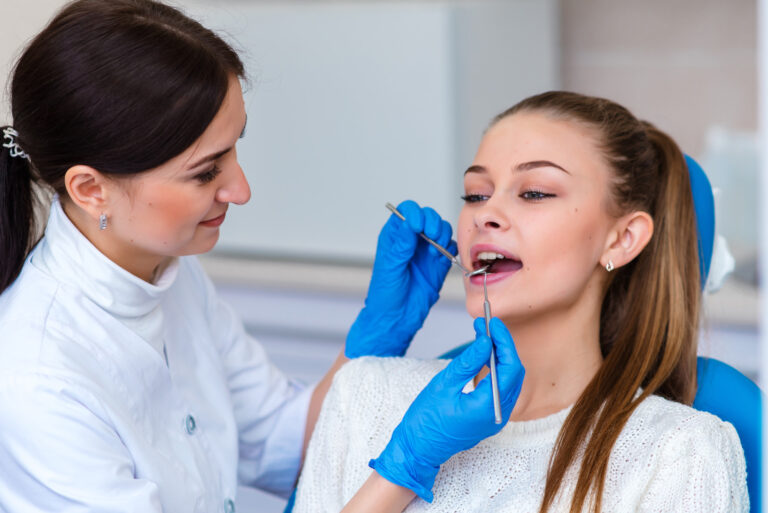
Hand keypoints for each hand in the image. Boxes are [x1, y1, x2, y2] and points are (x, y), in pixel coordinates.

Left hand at [345, 200, 455, 357]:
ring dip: (442, 235)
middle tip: (431, 235)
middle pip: (428, 217)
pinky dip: (450, 249)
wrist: (397, 319)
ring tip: (435, 251)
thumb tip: (407, 222)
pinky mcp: (439, 264)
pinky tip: (441, 258)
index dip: (414, 213)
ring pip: (441, 229)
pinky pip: (451, 248)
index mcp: (394, 237)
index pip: (406, 212)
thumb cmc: (385, 296)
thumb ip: (400, 245)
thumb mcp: (390, 268)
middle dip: (432, 222)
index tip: (417, 225)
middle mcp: (412, 241)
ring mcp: (426, 251)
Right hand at [369, 318, 524, 501]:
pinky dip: (496, 369)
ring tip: (484, 335)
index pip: (510, 368)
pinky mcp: (490, 415)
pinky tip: (484, 355)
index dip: (504, 342)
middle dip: (503, 346)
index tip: (492, 323)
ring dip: (500, 356)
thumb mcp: (444, 385)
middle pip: (514, 373)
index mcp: (488, 407)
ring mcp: (496, 417)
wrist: (419, 447)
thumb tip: (486, 341)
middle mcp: (498, 414)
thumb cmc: (426, 419)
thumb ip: (468, 363)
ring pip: (509, 379)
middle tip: (487, 326)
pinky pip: (501, 388)